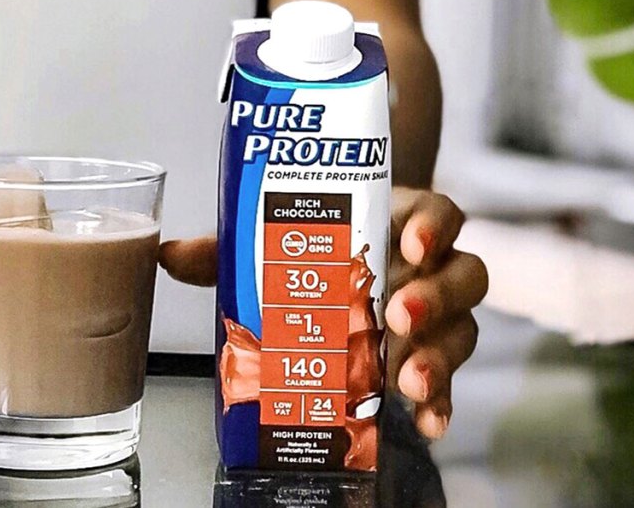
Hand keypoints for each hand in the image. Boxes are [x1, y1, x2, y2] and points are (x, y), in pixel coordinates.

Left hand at [158, 187, 487, 438]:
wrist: (340, 281)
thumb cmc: (315, 254)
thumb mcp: (272, 248)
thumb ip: (227, 249)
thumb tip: (169, 254)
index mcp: (397, 223)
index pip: (435, 212)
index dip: (434, 225)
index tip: (413, 243)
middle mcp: (428, 268)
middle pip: (462, 273)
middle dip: (436, 296)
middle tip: (399, 315)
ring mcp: (436, 316)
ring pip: (464, 328)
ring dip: (440, 355)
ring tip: (406, 382)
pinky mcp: (432, 359)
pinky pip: (451, 381)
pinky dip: (441, 402)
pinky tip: (426, 422)